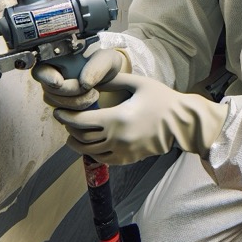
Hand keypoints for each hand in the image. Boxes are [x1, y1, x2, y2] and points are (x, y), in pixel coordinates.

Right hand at [31, 46, 128, 109]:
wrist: (110, 79)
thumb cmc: (105, 65)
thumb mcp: (107, 60)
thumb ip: (97, 67)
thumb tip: (84, 83)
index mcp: (56, 60)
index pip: (40, 70)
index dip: (47, 77)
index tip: (59, 82)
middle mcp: (51, 76)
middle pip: (49, 90)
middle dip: (70, 92)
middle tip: (90, 89)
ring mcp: (54, 93)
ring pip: (55, 103)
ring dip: (76, 103)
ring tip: (94, 94)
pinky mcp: (61, 106)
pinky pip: (63, 114)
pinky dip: (77, 112)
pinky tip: (89, 103)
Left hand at [53, 73, 228, 163]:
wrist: (182, 123)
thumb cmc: (162, 100)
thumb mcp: (138, 84)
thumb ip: (113, 81)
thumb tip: (92, 81)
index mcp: (117, 119)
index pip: (81, 122)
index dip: (66, 118)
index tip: (58, 113)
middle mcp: (118, 138)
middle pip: (82, 138)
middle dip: (69, 130)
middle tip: (65, 121)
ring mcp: (123, 151)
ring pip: (89, 152)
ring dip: (77, 144)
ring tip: (72, 135)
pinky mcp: (129, 158)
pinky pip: (104, 160)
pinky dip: (92, 153)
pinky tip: (90, 146)